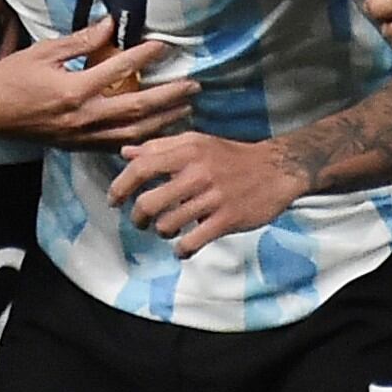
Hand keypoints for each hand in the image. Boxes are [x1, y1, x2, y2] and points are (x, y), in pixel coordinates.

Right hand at [0, 19, 196, 149]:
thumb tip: (111, 24)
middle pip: (137, 109)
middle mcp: (83, 117)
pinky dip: (141, 139)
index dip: (144, 56)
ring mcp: (82, 136)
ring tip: (185, 108)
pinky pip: (117, 146)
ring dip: (163, 121)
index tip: (164, 45)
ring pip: (133, 133)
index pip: (118, 70)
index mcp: (73, 90)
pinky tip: (156, 130)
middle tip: (193, 85)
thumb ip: (80, 41)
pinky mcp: (79, 147)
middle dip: (169, 97)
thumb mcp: (43, 52)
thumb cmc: (11, 76)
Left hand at [109, 131, 302, 254]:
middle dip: (137, 217)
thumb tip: (125, 153)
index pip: (141, 168)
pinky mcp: (228, 219)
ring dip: (161, 232)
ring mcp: (213, 197)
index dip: (120, 186)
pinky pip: (193, 241)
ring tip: (166, 230)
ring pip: (168, 224)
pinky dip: (182, 249)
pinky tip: (182, 248)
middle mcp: (197, 172)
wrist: (277, 169)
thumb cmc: (230, 156)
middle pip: (149, 202)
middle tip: (139, 222)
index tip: (114, 200)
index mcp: (186, 150)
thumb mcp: (196, 142)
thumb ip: (159, 147)